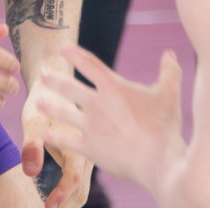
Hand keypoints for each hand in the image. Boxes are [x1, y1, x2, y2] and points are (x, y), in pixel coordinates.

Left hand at [20, 71, 93, 207]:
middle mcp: (86, 152)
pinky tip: (54, 199)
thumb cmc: (45, 99)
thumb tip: (30, 171)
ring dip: (68, 199)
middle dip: (68, 205)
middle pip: (81, 190)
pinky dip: (68, 191)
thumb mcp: (34, 120)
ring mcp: (86, 154)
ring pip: (80, 186)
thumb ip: (33, 146)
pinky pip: (77, 179)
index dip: (62, 196)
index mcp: (78, 144)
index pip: (73, 179)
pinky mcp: (81, 154)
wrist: (59, 79)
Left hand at [38, 47, 184, 190]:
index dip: (74, 54)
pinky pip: (66, 141)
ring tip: (38, 101)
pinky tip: (43, 134)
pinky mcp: (89, 148)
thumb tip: (170, 53)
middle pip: (69, 87)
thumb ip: (169, 71)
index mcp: (114, 87)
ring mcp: (91, 127)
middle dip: (53, 79)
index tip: (62, 48)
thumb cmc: (165, 126)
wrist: (158, 160)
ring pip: (63, 112)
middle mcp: (97, 104)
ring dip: (49, 105)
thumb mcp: (170, 93)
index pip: (89, 64)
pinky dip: (53, 137)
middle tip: (42, 73)